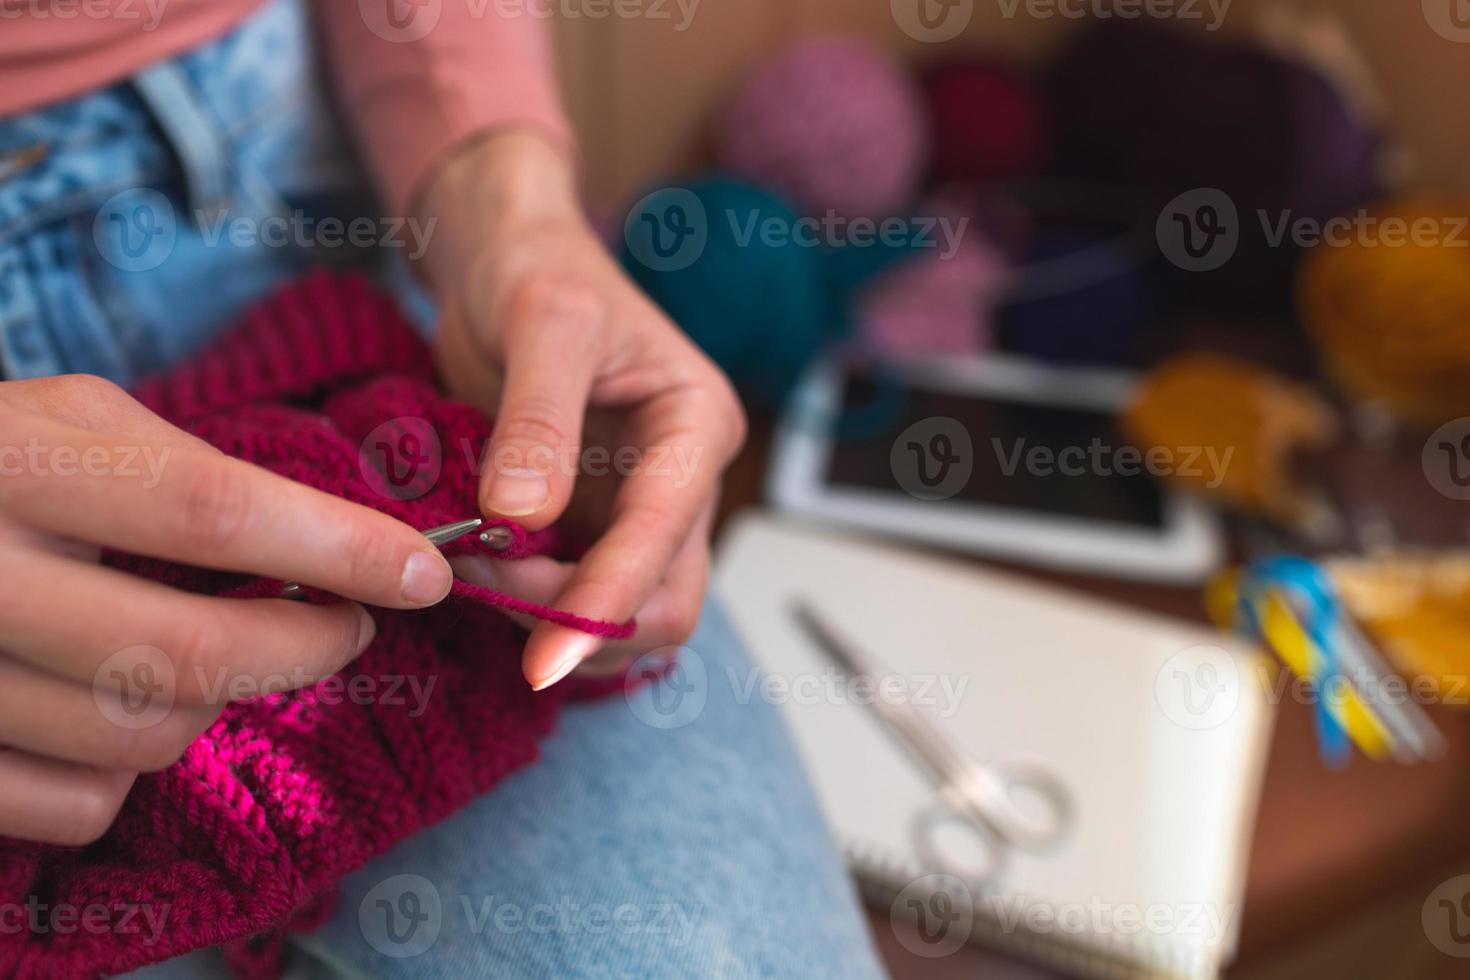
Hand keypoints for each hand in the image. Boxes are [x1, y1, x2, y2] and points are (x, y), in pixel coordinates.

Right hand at [0, 375, 456, 844]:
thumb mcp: (72, 423)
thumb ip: (190, 476)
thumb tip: (341, 548)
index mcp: (18, 461)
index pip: (211, 513)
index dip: (336, 549)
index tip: (424, 570)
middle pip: (187, 654)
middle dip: (305, 648)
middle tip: (349, 624)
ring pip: (144, 736)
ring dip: (215, 701)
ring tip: (212, 648)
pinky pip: (79, 806)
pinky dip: (125, 767)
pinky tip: (111, 703)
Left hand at [420, 130, 745, 689]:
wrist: (506, 257)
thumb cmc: (537, 267)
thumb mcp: (544, 320)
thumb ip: (538, 419)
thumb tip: (522, 517)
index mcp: (695, 427)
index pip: (664, 540)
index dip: (606, 603)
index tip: (539, 661)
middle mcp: (679, 480)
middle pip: (663, 604)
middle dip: (579, 622)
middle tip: (483, 590)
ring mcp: (634, 508)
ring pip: (624, 616)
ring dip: (550, 621)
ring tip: (468, 569)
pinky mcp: (588, 522)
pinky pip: (574, 594)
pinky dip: (528, 603)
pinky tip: (474, 571)